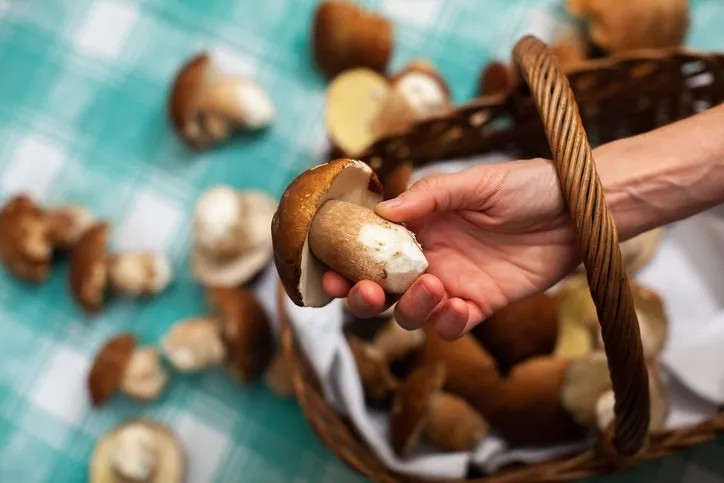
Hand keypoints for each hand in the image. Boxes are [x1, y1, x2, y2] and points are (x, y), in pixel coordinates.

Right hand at [323, 158, 580, 339]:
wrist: (579, 210)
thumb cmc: (528, 186)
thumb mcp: (478, 182)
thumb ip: (431, 196)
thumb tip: (382, 212)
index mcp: (420, 225)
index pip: (369, 247)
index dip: (344, 261)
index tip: (328, 270)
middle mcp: (429, 257)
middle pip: (381, 287)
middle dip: (364, 295)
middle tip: (366, 291)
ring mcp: (453, 283)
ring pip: (411, 311)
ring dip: (411, 308)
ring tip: (433, 287)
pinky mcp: (481, 305)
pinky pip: (452, 326)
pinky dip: (448, 324)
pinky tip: (459, 308)